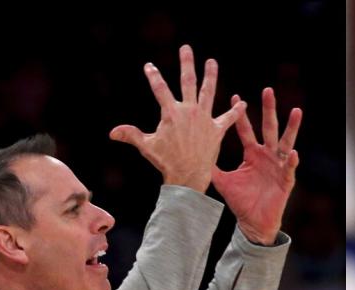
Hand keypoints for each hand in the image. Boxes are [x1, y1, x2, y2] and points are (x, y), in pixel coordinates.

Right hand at [110, 44, 245, 191]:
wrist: (188, 177)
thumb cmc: (166, 162)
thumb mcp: (147, 146)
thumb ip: (131, 135)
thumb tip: (111, 133)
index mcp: (171, 113)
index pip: (159, 88)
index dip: (153, 76)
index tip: (149, 65)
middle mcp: (189, 111)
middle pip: (187, 81)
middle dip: (186, 63)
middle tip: (186, 48)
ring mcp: (205, 119)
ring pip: (209, 92)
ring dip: (211, 76)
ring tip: (212, 62)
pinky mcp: (217, 130)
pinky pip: (229, 118)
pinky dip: (236, 111)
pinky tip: (242, 102)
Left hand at [212, 87, 301, 244]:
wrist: (254, 223)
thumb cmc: (241, 202)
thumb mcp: (223, 181)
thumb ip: (211, 167)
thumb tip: (192, 155)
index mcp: (252, 153)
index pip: (245, 130)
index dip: (240, 115)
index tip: (234, 97)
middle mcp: (266, 155)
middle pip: (267, 128)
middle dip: (268, 109)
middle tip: (268, 90)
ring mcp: (278, 165)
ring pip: (285, 142)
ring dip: (291, 127)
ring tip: (296, 112)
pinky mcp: (286, 180)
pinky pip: (289, 168)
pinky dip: (291, 160)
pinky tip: (293, 152)